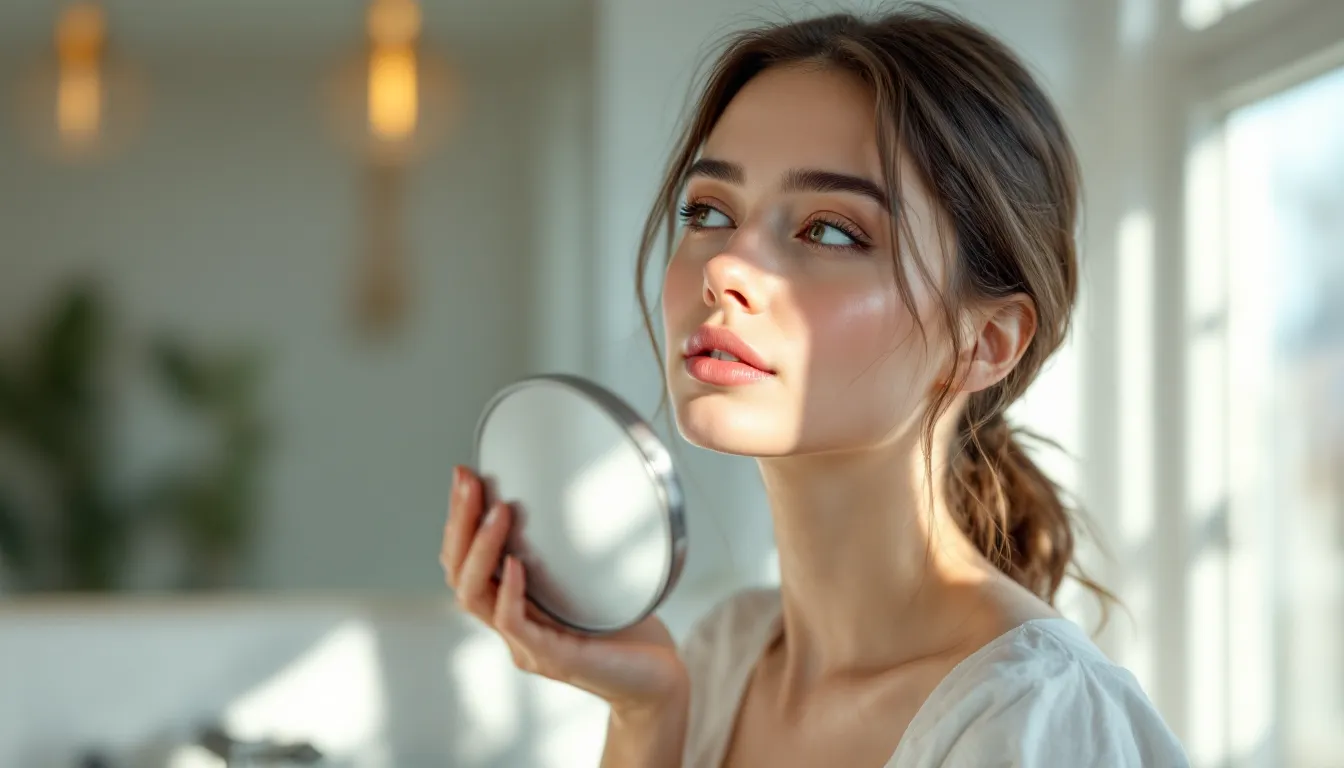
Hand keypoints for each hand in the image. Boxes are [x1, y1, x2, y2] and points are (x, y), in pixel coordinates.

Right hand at [441, 465, 688, 712]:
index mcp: (516, 604)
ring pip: (476, 598)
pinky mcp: (553, 659)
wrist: (657, 679)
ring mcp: (527, 645)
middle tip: (468, 482)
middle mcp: (513, 626)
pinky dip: (510, 591)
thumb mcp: (591, 577)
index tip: (465, 476)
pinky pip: (514, 624)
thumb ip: (568, 548)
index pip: (466, 561)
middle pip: (459, 574)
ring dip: (482, 549)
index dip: (459, 519)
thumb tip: (568, 487)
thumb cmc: (627, 627)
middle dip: (460, 523)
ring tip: (496, 511)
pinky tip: (517, 563)